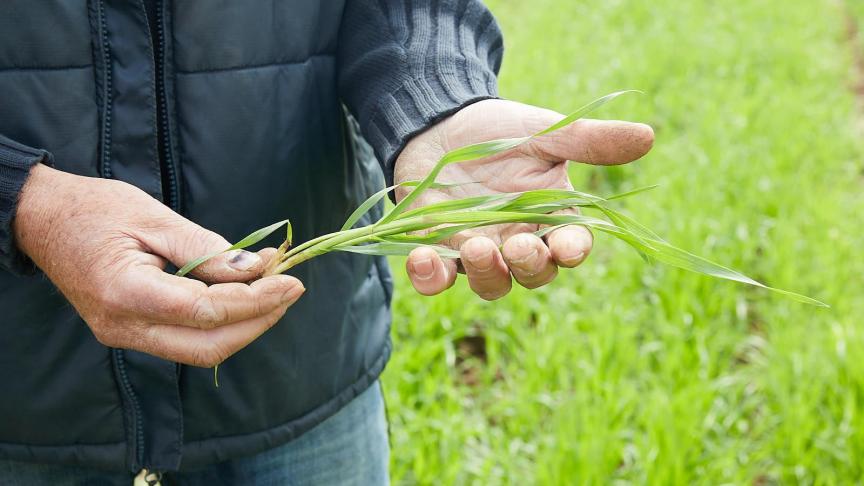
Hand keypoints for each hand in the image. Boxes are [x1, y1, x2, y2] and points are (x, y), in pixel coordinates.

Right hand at [13, 164, 303, 366]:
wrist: (41, 220)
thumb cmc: (94, 209)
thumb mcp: (154, 217)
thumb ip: (206, 248)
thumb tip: (255, 270)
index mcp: (125, 293)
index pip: (206, 311)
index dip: (256, 299)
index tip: (290, 279)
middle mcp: (123, 326)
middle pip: (209, 345)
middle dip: (259, 320)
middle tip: (292, 289)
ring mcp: (124, 335)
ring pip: (200, 349)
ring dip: (245, 324)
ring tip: (277, 290)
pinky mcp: (131, 332)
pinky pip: (186, 339)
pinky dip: (222, 321)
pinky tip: (245, 295)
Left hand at [395, 99, 653, 299]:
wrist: (438, 125)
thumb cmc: (497, 130)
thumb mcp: (543, 131)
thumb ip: (589, 140)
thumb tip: (648, 136)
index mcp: (550, 217)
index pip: (571, 246)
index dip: (571, 251)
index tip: (567, 246)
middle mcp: (518, 242)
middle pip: (533, 274)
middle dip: (528, 266)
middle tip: (518, 246)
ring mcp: (477, 251)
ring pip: (489, 284)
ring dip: (485, 273)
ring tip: (476, 247)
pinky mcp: (437, 252)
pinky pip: (435, 281)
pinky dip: (429, 277)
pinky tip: (421, 257)